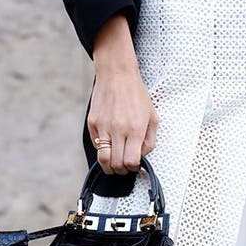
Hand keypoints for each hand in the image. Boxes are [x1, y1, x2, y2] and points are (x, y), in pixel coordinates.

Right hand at [88, 13, 158, 175]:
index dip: (133, 168)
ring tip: (114, 164)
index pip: (131, 161)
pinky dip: (103, 150)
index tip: (135, 165)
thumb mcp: (152, 117)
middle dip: (121, 171)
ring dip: (109, 167)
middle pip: (116, 165)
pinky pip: (96, 145)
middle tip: (125, 167)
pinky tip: (110, 144)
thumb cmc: (137, 95)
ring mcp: (103, 127)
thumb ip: (150, 141)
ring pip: (103, 160)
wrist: (117, 75)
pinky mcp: (92, 124)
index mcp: (135, 129)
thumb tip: (141, 157)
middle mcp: (118, 130)